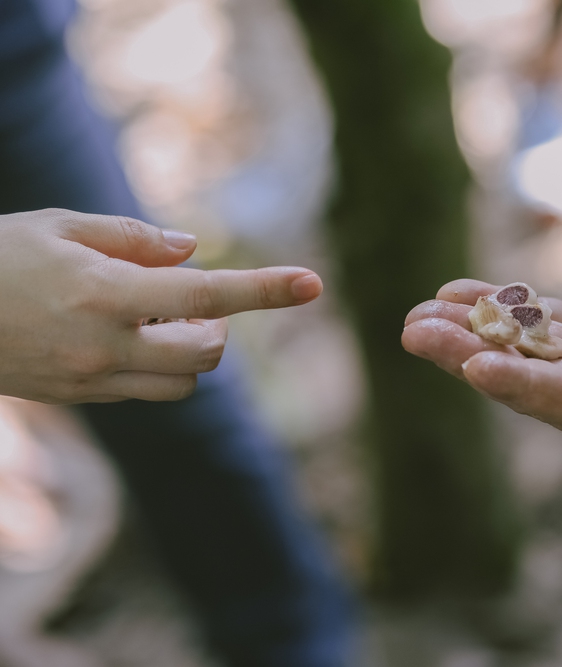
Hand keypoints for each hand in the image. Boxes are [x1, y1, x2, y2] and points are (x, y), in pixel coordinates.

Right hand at [0, 209, 322, 403]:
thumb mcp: (61, 227)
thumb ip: (136, 239)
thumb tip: (194, 253)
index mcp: (106, 293)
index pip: (209, 297)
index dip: (265, 290)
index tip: (312, 283)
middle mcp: (106, 346)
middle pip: (206, 356)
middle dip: (219, 330)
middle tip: (199, 304)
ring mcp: (91, 381)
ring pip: (181, 386)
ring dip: (191, 354)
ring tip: (159, 319)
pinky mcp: (78, 399)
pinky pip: (143, 394)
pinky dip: (157, 369)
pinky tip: (126, 337)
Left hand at [402, 235, 561, 456]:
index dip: (530, 389)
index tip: (477, 365)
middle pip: (541, 386)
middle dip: (477, 360)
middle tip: (418, 333)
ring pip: (532, 353)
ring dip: (474, 335)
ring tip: (420, 315)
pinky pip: (544, 322)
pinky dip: (502, 307)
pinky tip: (457, 292)